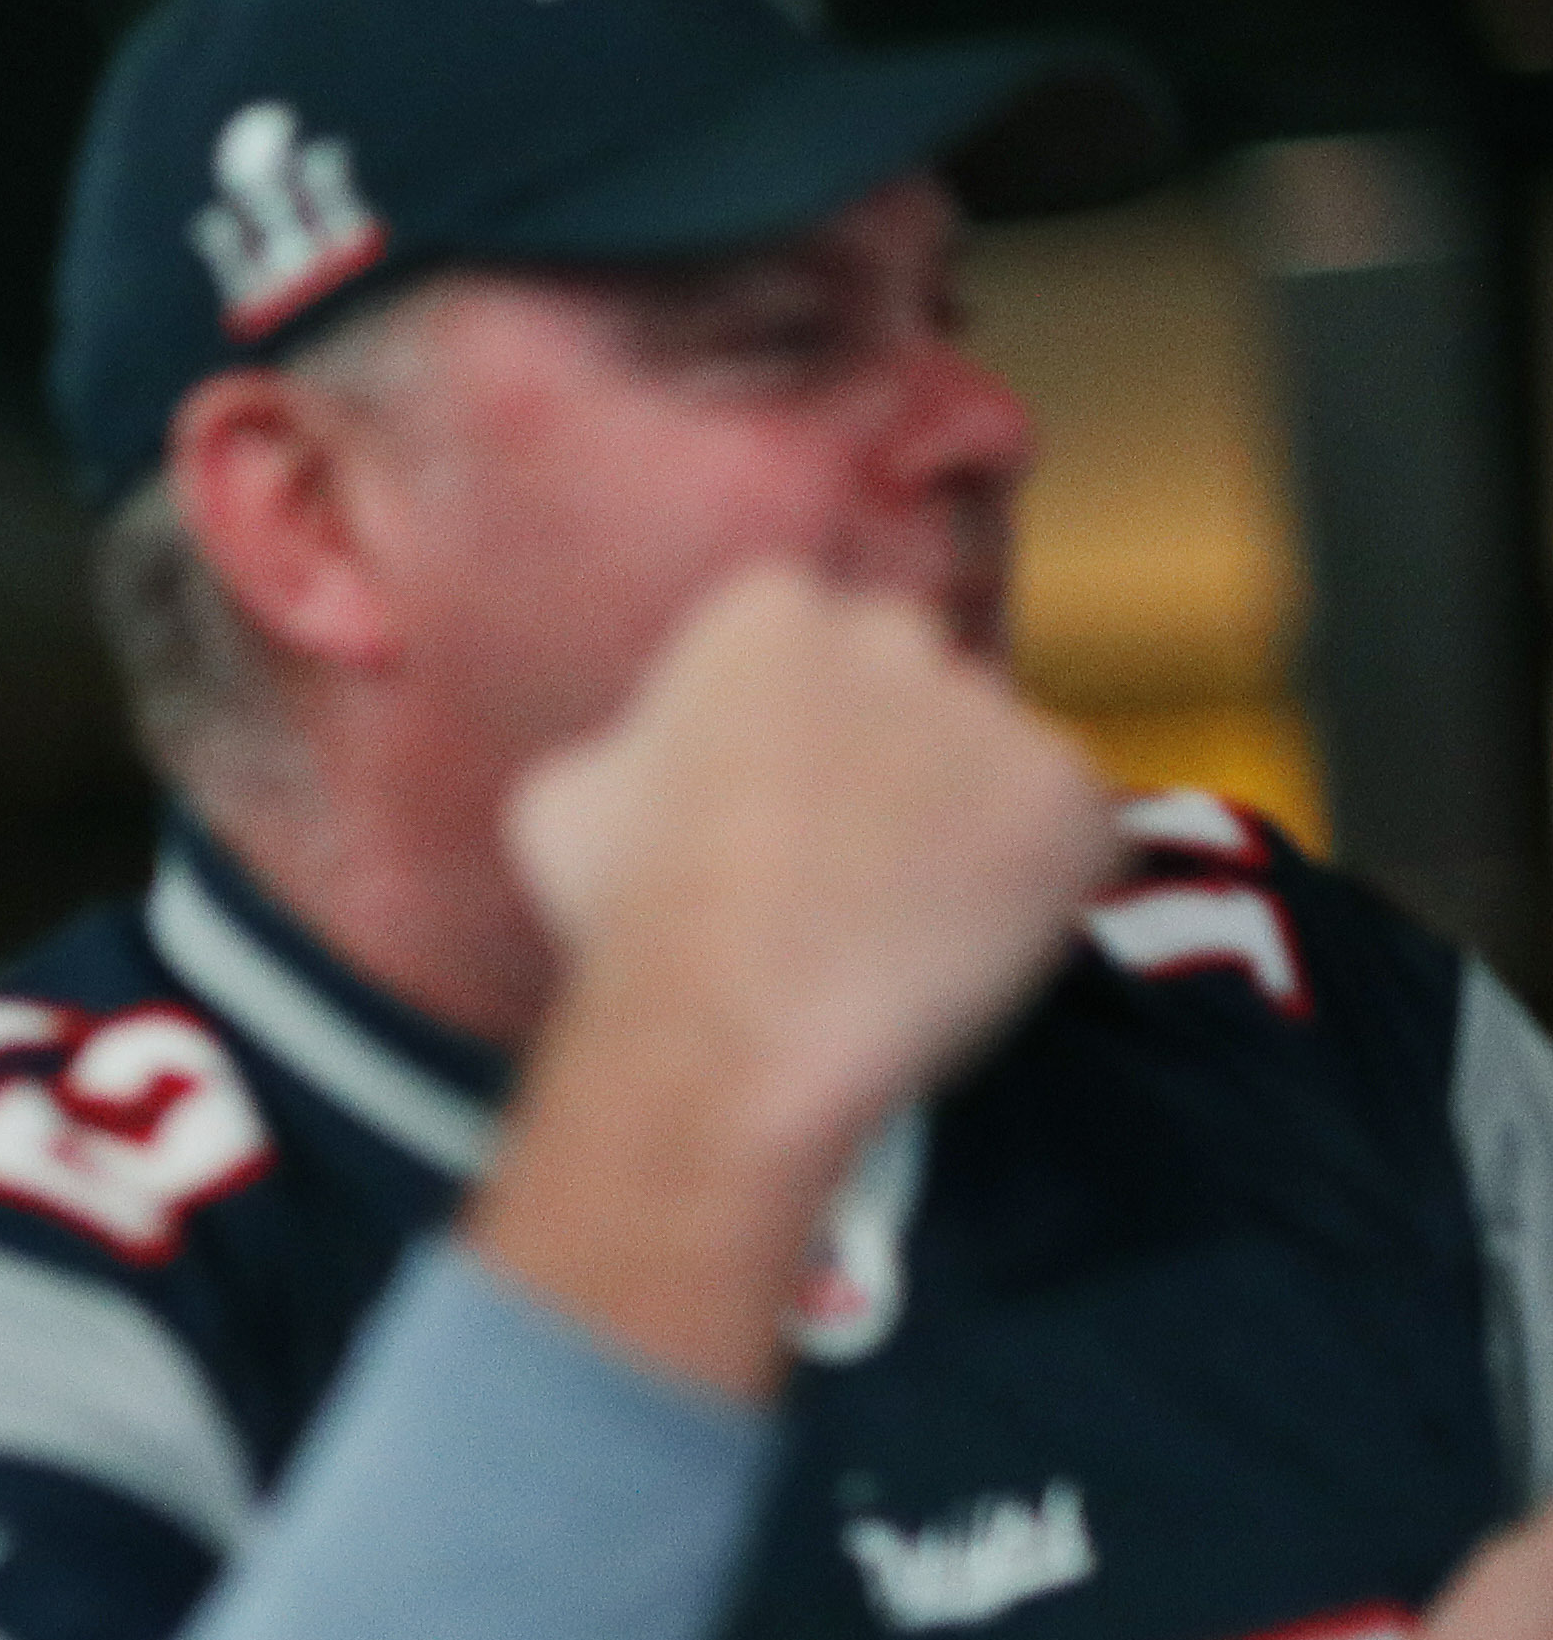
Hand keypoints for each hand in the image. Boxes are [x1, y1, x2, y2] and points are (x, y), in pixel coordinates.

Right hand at [506, 562, 1121, 1175]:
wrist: (731, 1028)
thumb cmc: (631, 919)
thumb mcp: (566, 800)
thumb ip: (635, 743)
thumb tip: (652, 756)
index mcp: (768, 611)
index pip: (804, 638)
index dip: (786, 726)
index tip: (768, 799)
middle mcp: (894, 634)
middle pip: (907, 677)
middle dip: (883, 750)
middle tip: (838, 858)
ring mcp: (993, 713)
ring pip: (986, 756)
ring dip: (954, 819)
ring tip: (887, 921)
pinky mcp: (1073, 796)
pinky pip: (1065, 828)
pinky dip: (1024, 883)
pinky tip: (945, 941)